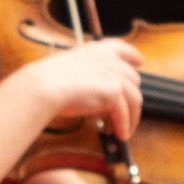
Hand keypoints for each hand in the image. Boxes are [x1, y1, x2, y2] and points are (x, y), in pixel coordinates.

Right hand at [8, 37, 144, 138]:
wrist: (44, 87)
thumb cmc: (48, 82)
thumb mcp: (72, 73)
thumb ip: (91, 81)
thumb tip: (103, 103)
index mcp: (97, 50)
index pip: (122, 48)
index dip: (133, 55)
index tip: (139, 61)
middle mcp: (109, 59)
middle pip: (133, 79)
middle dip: (131, 97)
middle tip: (126, 112)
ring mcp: (114, 74)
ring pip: (134, 98)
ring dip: (131, 117)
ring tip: (124, 130)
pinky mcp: (114, 91)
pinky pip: (125, 113)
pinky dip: (124, 125)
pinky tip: (120, 134)